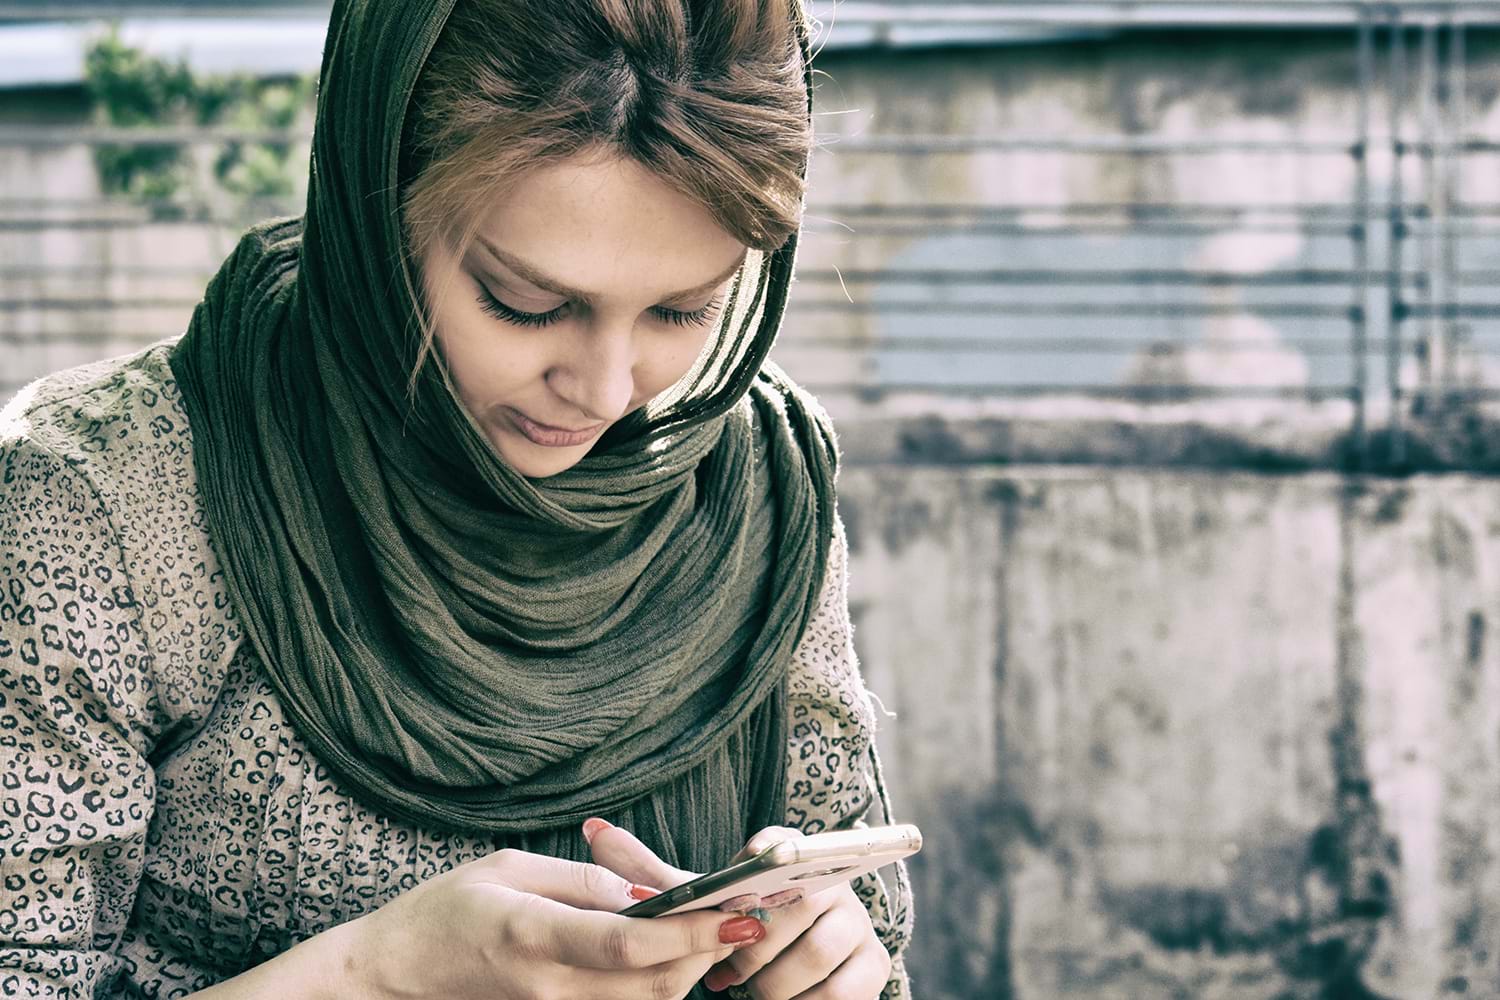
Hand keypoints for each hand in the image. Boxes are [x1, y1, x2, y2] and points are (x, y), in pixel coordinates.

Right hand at [338, 843, 767, 999]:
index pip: (630, 945)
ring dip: (686, 969)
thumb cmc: (444, 911)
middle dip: (705, 950)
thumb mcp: (507, 868)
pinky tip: (663, 953)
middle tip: (738, 912)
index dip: (691, 931)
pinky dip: (654, 985)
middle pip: (653, 984)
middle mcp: (550, 988)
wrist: (393, 976)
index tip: (737, 912)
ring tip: (708, 927)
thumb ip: (581, 879)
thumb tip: (645, 892)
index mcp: (534, 936)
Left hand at [585, 821, 889, 998]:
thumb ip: (646, 872)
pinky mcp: (873, 965)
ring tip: (752, 988)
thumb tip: (591, 830)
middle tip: (726, 973)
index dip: (754, 869)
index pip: (773, 848)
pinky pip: (838, 993)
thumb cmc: (735, 923)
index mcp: (787, 852)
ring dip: (769, 986)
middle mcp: (828, 878)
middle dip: (745, 955)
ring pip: (808, 959)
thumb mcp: (695, 899)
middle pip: (783, 916)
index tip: (739, 890)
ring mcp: (856, 921)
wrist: (798, 958)